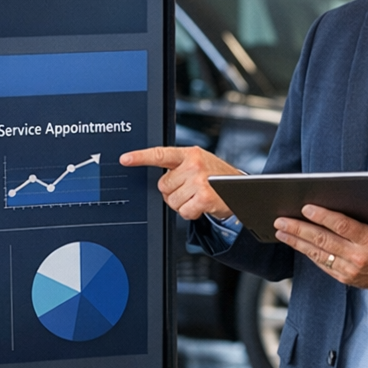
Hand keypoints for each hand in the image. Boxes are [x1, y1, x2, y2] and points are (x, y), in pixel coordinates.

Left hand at [119, 146, 241, 220]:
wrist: (242, 190)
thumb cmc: (216, 177)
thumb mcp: (199, 163)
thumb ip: (179, 167)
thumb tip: (160, 180)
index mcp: (189, 154)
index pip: (160, 154)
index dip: (140, 157)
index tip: (125, 159)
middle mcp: (194, 165)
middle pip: (163, 186)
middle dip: (173, 192)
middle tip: (190, 190)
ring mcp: (199, 181)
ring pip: (172, 201)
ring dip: (182, 204)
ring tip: (197, 197)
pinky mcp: (204, 198)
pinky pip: (183, 212)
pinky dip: (191, 213)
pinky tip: (201, 205)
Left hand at [273, 204, 367, 289]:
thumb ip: (361, 217)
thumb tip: (330, 204)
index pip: (342, 225)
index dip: (322, 216)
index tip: (305, 207)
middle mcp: (360, 256)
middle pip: (324, 240)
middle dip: (299, 229)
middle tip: (281, 220)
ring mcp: (351, 270)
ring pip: (318, 253)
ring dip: (297, 241)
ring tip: (281, 231)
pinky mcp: (346, 278)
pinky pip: (322, 264)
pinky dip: (308, 252)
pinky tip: (297, 244)